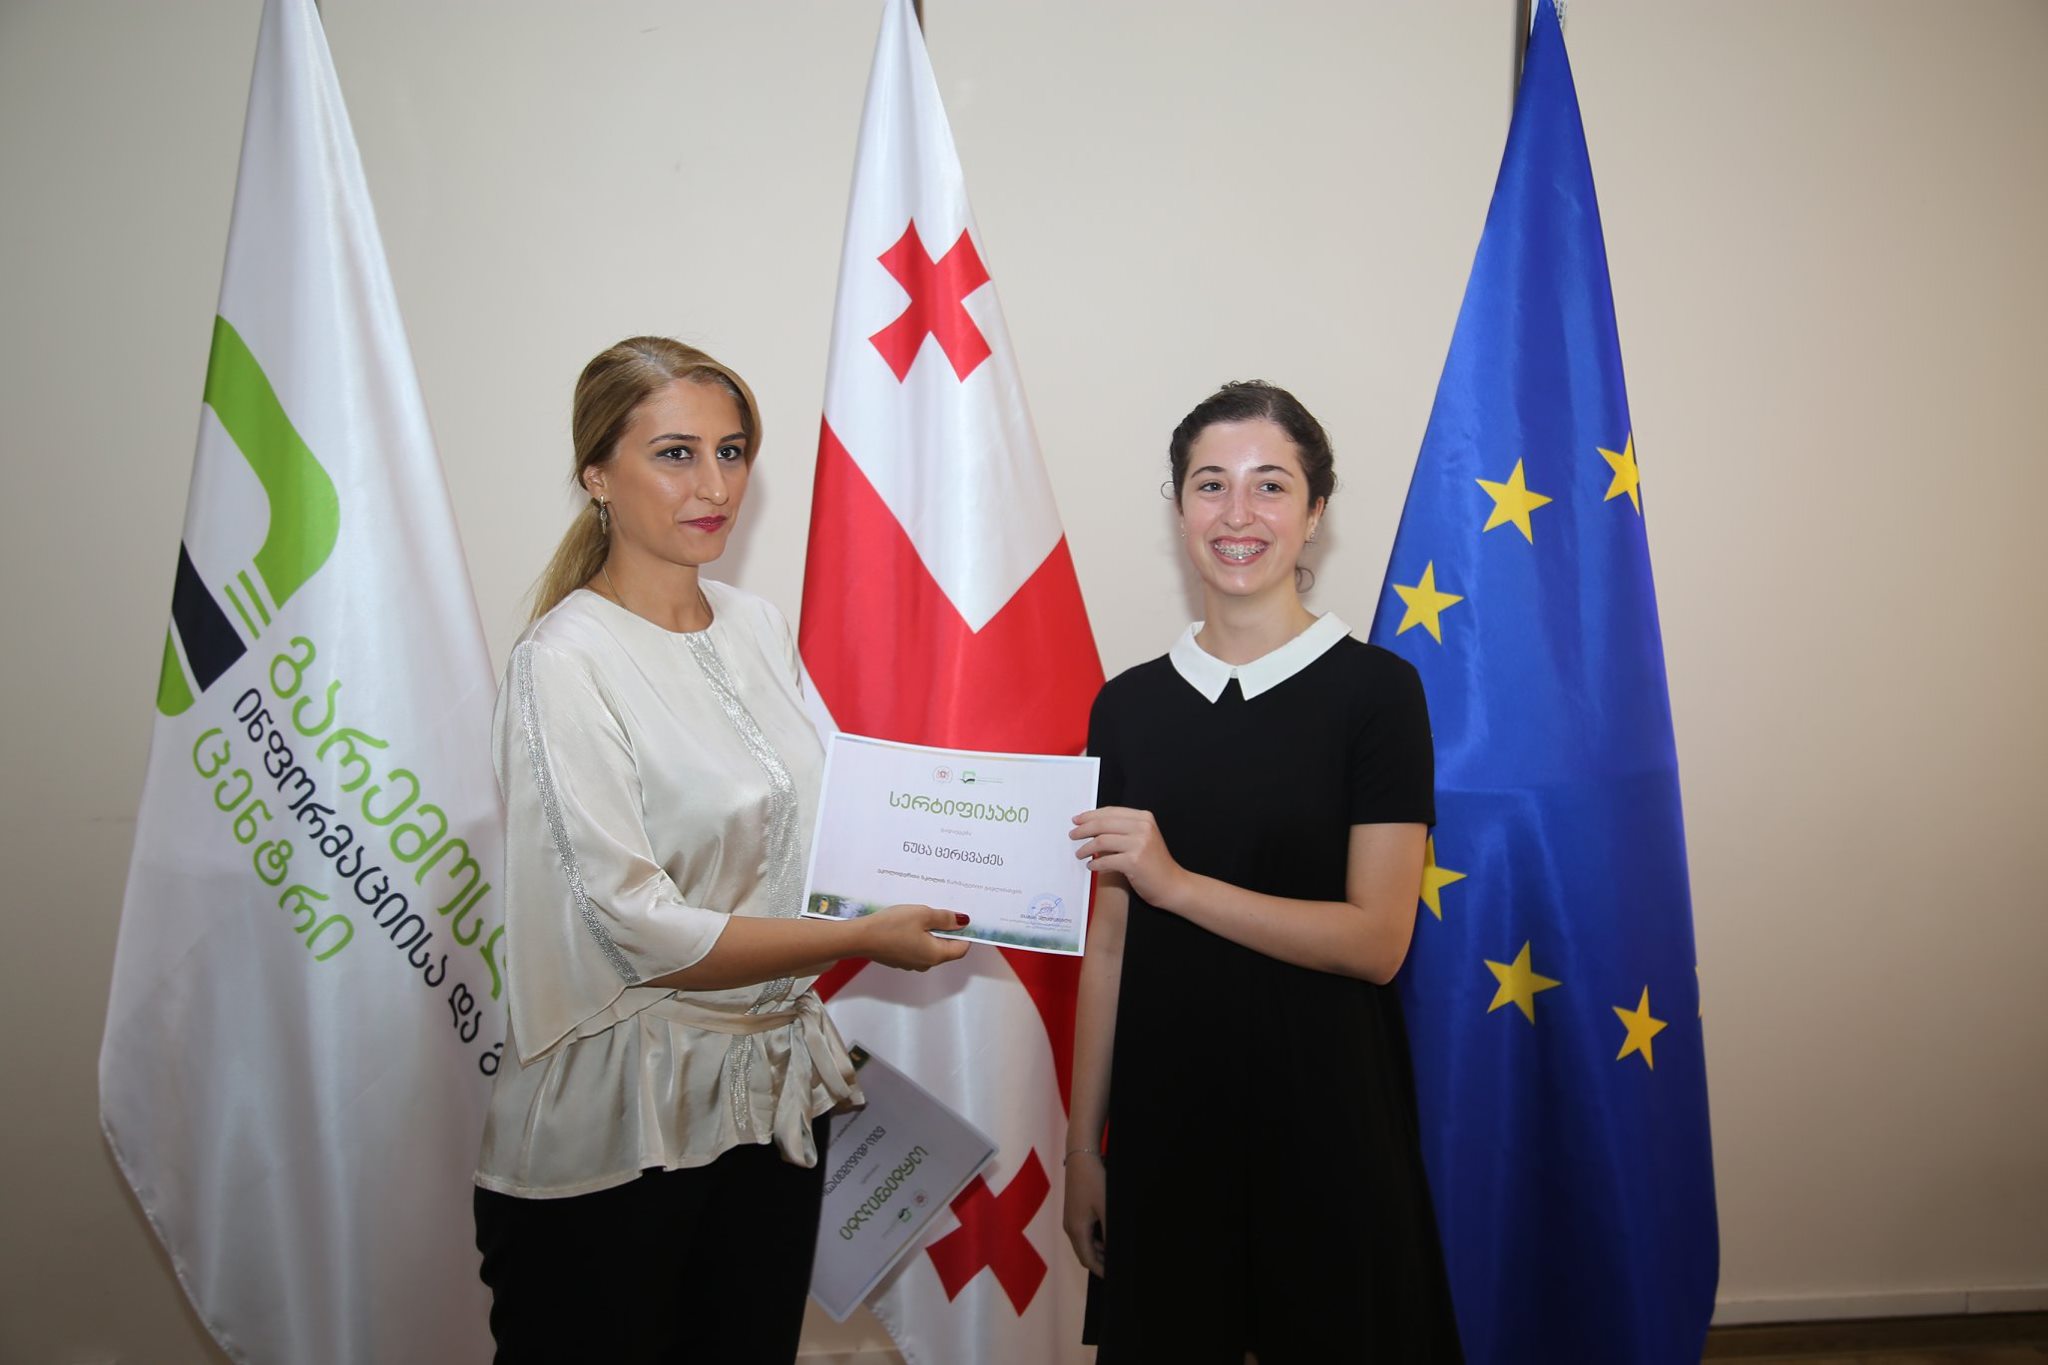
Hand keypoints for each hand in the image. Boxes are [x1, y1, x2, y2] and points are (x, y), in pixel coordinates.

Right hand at [858, 904, 971, 971]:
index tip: (962, 918)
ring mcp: (911, 963)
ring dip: (930, 932)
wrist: (860, 937)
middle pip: (945, 948)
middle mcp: (925, 963)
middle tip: (941, 910)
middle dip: (946, 930)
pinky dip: (917, 936)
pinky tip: (908, 922)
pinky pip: (915, 947)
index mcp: (936, 955)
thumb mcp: (923, 915)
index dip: (965, 933)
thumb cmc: (892, 926)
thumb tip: (963, 922)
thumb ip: (945, 919)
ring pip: (929, 947)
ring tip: (922, 914)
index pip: (961, 948)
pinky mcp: (899, 959)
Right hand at [1062, 1150, 1106, 1276]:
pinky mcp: (1072, 1212)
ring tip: (1116, 1252)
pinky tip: (1107, 1235)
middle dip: (1100, 1263)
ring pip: (1083, 1244)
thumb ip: (1110, 1233)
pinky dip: (1094, 1240)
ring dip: (1098, 1251)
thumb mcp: (1107, 1209)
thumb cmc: (1094, 1181)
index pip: (1088, 1261)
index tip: (1116, 1276)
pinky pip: (1082, 1234)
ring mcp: (1069, 1220)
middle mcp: (1069, 1228)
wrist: (1081, 1157)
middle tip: (1118, 1266)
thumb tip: (1116, 1252)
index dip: (1102, 1271)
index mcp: (1077, 1231)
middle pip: (1084, 1255)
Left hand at [1070, 807, 1188, 909]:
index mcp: (1144, 818)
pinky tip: (1091, 865)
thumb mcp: (1143, 838)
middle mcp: (1143, 827)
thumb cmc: (1155, 863)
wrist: (1172, 884)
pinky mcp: (1134, 861)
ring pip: (1101, 841)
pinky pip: (1105, 860)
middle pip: (1103, 823)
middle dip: (1083, 829)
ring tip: (1079, 853)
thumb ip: (1123, 829)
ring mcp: (1139, 844)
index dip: (1090, 815)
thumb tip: (1092, 826)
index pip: (1110, 811)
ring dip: (1086, 847)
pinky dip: (1095, 863)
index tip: (1077, 820)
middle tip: (1073, 835)